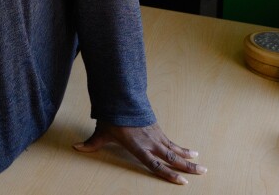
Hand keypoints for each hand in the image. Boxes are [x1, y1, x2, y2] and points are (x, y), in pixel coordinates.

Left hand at [74, 122, 205, 184]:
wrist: (121, 96)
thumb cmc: (111, 117)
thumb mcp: (100, 132)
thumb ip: (91, 144)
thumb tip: (75, 148)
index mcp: (138, 147)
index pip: (155, 164)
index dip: (168, 174)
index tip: (182, 182)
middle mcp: (150, 142)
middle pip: (171, 157)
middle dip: (187, 167)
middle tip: (202, 173)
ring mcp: (155, 135)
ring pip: (175, 150)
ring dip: (188, 158)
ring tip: (202, 166)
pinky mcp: (157, 129)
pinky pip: (172, 141)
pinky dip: (182, 148)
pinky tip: (191, 152)